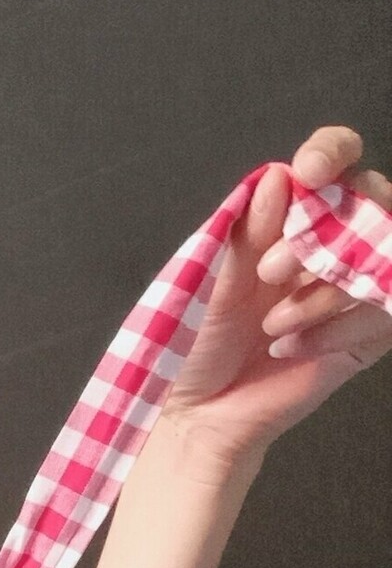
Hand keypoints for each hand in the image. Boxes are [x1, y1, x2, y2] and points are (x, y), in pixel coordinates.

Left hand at [160, 124, 391, 467]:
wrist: (197, 413)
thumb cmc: (194, 343)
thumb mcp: (210, 281)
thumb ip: (247, 232)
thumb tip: (280, 178)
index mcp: (285, 221)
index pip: (330, 165)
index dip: (331, 153)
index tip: (310, 171)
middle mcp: (325, 245)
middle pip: (370, 200)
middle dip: (323, 231)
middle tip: (270, 271)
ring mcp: (349, 288)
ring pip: (381, 256)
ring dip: (323, 291)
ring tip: (272, 326)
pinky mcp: (366, 335)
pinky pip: (383, 310)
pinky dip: (336, 329)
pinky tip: (291, 348)